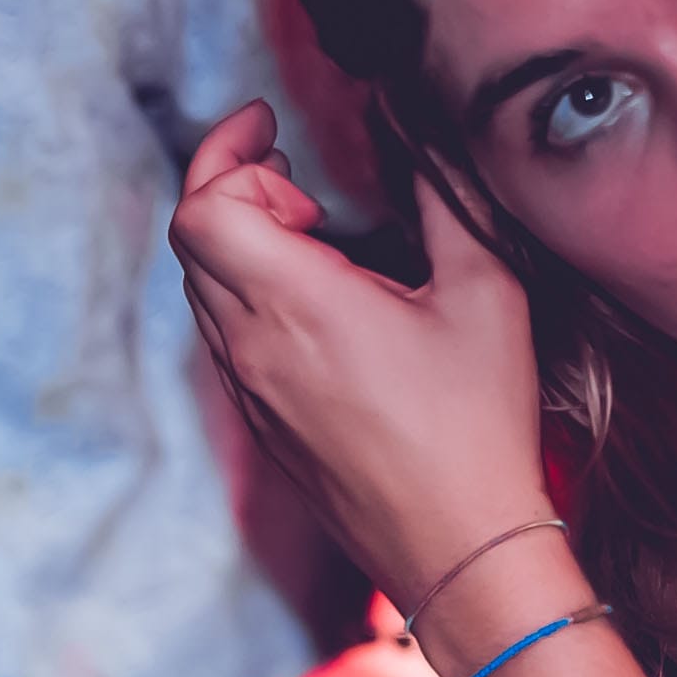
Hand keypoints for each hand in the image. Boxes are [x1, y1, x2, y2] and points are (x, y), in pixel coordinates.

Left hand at [166, 108, 559, 611]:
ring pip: (201, 288)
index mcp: (295, 305)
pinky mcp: (262, 423)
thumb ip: (444, 196)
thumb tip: (420, 129)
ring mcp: (250, 391)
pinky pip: (225, 336)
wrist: (458, 547)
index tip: (275, 133)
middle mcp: (253, 349)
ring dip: (239, 238)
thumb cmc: (478, 424)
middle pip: (190, 240)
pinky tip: (316, 292)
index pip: (201, 210)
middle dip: (231, 183)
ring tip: (312, 226)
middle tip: (294, 169)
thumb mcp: (486, 289)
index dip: (226, 155)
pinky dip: (249, 289)